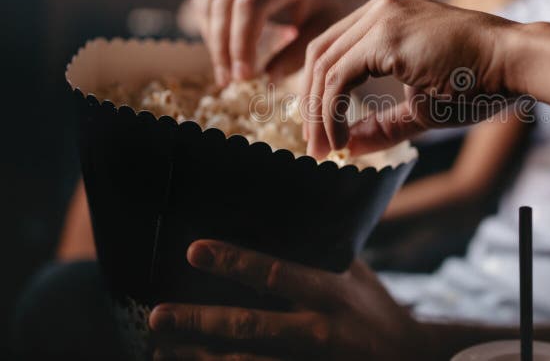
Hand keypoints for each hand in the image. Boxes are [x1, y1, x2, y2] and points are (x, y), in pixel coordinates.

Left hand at [149, 240, 434, 360]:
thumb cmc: (375, 310)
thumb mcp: (355, 275)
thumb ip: (321, 253)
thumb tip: (285, 219)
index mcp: (329, 293)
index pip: (275, 274)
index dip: (235, 262)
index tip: (195, 250)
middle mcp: (318, 329)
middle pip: (252, 327)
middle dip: (201, 321)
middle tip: (156, 315)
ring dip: (202, 357)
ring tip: (162, 349)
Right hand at [191, 0, 368, 84]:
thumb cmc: (334, 12)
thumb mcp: (325, 34)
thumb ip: (297, 55)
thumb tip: (266, 78)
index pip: (250, 5)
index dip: (241, 43)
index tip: (244, 76)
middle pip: (224, 3)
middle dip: (222, 47)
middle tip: (229, 81)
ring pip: (210, 3)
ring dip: (213, 41)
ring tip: (228, 74)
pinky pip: (209, 2)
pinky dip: (211, 30)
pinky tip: (227, 54)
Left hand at [301, 0, 531, 157]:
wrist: (515, 61)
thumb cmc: (479, 81)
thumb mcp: (421, 107)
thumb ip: (382, 125)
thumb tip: (346, 147)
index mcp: (386, 15)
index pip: (334, 50)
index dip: (319, 94)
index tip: (322, 132)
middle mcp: (378, 7)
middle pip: (319, 53)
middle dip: (309, 104)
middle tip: (313, 146)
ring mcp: (382, 17)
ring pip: (323, 66)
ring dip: (317, 114)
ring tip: (323, 149)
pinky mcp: (387, 35)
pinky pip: (339, 77)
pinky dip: (331, 111)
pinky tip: (339, 139)